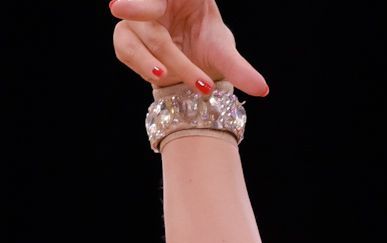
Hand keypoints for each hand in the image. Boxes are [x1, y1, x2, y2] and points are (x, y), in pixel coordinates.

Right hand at [109, 0, 268, 96]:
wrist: (188, 61)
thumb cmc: (205, 45)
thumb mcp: (223, 53)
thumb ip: (239, 68)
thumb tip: (263, 90)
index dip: (143, 1)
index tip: (123, 5)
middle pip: (152, 18)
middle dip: (171, 53)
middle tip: (170, 69)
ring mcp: (136, 16)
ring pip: (139, 37)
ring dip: (152, 63)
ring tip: (164, 77)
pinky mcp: (125, 35)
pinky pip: (126, 49)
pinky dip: (141, 65)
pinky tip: (158, 74)